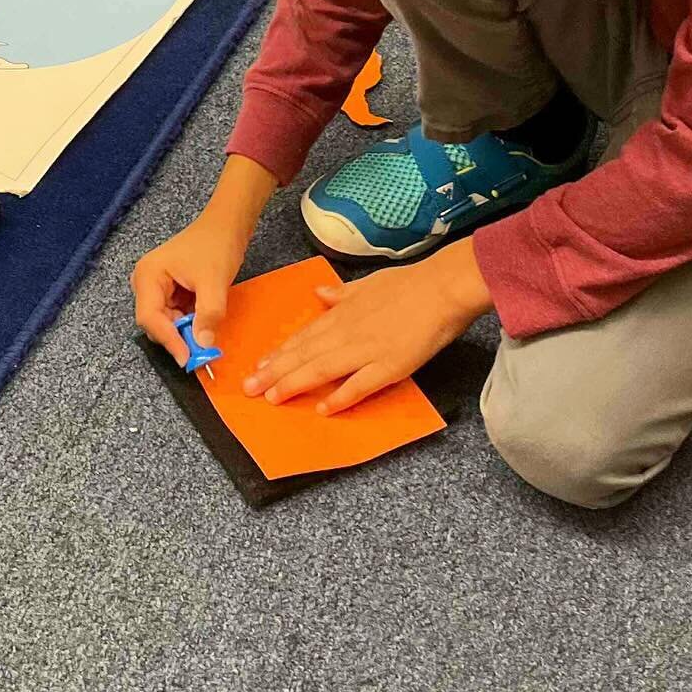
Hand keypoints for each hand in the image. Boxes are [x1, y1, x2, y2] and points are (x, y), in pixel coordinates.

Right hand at [130, 155, 276, 363]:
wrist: (227, 224)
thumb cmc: (217, 245)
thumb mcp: (214, 282)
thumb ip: (208, 315)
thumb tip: (204, 346)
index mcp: (148, 275)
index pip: (150, 317)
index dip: (169, 340)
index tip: (188, 358)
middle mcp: (146, 281)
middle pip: (154, 322)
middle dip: (176, 337)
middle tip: (199, 352)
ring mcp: (156, 286)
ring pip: (165, 321)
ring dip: (184, 331)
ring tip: (204, 336)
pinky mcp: (169, 290)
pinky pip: (174, 315)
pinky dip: (188, 323)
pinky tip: (203, 324)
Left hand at [243, 240, 492, 413]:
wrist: (442, 287)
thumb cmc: (409, 283)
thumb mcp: (369, 282)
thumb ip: (342, 293)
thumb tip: (319, 294)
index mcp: (343, 313)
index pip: (304, 337)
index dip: (279, 353)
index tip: (258, 366)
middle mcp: (347, 332)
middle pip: (304, 355)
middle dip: (274, 373)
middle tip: (249, 389)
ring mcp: (366, 350)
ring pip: (322, 369)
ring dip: (295, 383)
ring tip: (272, 398)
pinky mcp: (389, 366)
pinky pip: (359, 385)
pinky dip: (340, 397)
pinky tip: (323, 408)